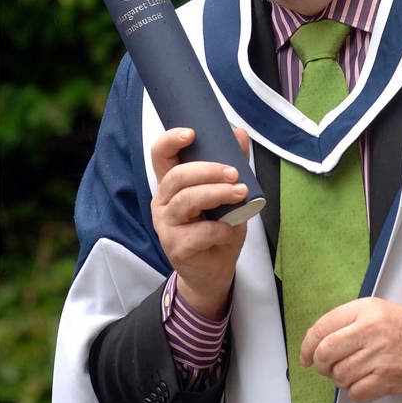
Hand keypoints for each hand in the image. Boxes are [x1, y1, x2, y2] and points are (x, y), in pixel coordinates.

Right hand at [151, 127, 249, 318]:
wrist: (216, 269)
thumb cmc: (219, 227)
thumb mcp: (229, 194)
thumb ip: (233, 163)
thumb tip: (238, 133)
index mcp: (172, 184)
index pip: (160, 155)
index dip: (171, 141)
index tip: (191, 133)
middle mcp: (163, 201)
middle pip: (177, 176)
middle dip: (207, 170)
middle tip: (234, 173)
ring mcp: (166, 225)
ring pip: (187, 200)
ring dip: (217, 194)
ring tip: (241, 193)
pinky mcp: (175, 247)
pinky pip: (198, 232)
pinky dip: (220, 228)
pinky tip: (231, 229)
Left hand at [300, 297, 401, 402]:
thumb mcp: (377, 310)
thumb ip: (348, 321)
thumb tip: (318, 342)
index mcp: (364, 310)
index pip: (322, 327)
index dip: (307, 345)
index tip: (305, 356)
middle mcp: (369, 331)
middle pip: (325, 353)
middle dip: (320, 364)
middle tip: (325, 367)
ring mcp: (378, 356)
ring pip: (339, 375)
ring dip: (340, 379)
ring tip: (353, 372)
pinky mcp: (388, 379)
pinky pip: (356, 392)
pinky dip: (356, 391)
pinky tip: (365, 382)